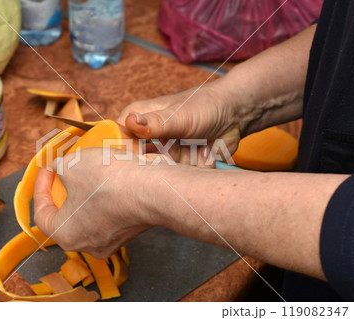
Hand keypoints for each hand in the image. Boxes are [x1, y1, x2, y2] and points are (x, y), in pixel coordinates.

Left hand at [33, 148, 154, 257]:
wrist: (153, 190)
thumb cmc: (108, 181)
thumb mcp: (71, 165)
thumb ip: (58, 167)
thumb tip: (60, 168)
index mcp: (66, 235)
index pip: (41, 213)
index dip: (40, 187)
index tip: (48, 168)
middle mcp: (88, 244)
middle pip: (66, 215)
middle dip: (64, 189)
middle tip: (67, 170)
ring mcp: (111, 240)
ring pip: (90, 213)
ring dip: (86, 191)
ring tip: (89, 169)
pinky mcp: (129, 230)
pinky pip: (110, 212)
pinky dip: (106, 195)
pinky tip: (111, 177)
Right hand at [117, 84, 241, 165]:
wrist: (236, 114)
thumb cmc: (205, 106)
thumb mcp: (179, 115)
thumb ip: (155, 122)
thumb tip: (129, 123)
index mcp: (139, 120)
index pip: (117, 140)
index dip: (120, 155)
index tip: (134, 164)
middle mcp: (147, 138)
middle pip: (135, 162)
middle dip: (154, 166)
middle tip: (172, 158)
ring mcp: (163, 152)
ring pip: (158, 172)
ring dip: (176, 167)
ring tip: (191, 153)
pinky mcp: (178, 164)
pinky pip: (177, 177)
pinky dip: (190, 171)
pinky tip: (201, 158)